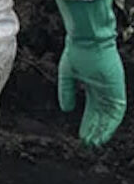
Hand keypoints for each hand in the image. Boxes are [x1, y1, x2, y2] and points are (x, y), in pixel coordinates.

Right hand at [58, 0, 124, 149]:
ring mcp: (112, 91)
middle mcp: (104, 90)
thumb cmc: (77, 50)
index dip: (88, 122)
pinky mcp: (117, 90)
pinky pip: (116, 112)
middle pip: (101, 115)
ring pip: (109, 117)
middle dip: (95, 130)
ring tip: (94, 143)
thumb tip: (66, 109)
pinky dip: (109, 124)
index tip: (82, 135)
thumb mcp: (67, 73)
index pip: (92, 109)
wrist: (88, 39)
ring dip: (102, 130)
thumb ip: (66, 91)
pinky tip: (102, 133)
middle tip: (89, 144)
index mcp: (93, 84)